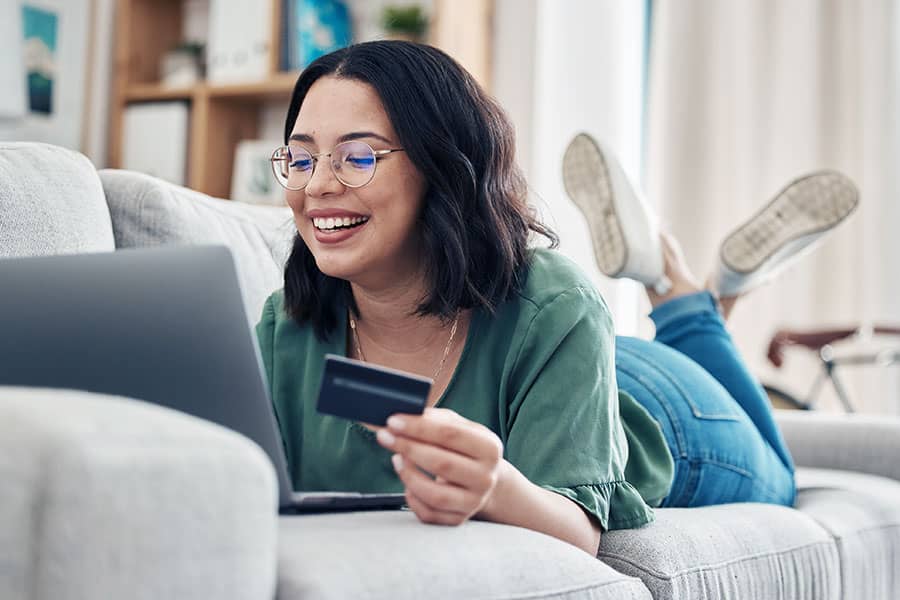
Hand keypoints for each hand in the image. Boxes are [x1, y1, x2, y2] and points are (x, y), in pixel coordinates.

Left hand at [375, 407, 503, 525]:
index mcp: (489, 448)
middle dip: (408, 448)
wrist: (487, 478)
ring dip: (408, 475)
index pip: (451, 435)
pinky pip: (429, 514)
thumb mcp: (461, 427)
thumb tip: (409, 418)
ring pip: (435, 495)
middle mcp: (485, 477)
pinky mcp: (459, 520)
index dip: (418, 428)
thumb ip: (437, 420)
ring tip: (396, 459)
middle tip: (386, 437)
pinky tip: (407, 483)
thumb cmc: (467, 448)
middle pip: (442, 464)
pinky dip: (412, 498)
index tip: (394, 421)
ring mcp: (473, 502)